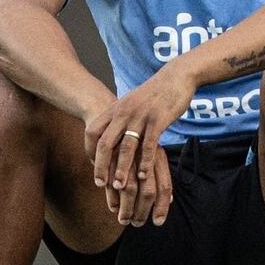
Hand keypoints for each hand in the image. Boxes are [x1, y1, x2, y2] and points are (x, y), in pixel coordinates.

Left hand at [83, 63, 194, 225]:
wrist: (176, 77)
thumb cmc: (154, 93)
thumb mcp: (130, 103)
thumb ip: (119, 118)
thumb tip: (109, 136)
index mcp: (114, 109)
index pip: (92, 132)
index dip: (89, 151)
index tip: (92, 167)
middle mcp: (124, 112)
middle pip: (105, 143)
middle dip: (101, 166)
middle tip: (100, 184)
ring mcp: (141, 116)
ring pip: (127, 147)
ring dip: (122, 169)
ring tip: (120, 186)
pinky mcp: (158, 120)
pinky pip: (149, 145)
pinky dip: (145, 162)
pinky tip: (143, 175)